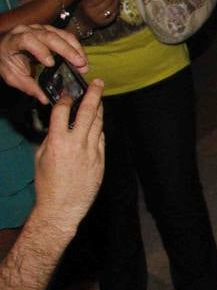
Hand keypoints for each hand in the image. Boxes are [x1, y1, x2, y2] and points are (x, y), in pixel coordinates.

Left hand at [0, 26, 87, 102]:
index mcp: (15, 40)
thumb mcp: (13, 76)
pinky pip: (66, 35)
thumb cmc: (7, 61)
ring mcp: (41, 29)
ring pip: (61, 34)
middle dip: (67, 50)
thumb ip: (28, 86)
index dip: (40, 50)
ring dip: (75, 49)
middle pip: (50, 36)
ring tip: (83, 64)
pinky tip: (81, 57)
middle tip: (80, 64)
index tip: (50, 64)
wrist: (5, 49)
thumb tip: (45, 99)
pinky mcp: (51, 30)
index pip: (28, 40)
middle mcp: (28, 30)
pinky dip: (75, 46)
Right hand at [32, 78, 105, 232]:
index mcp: (57, 142)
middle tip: (98, 83)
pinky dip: (99, 128)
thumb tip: (58, 125)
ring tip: (99, 99)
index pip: (62, 112)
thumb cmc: (48, 184)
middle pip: (88, 112)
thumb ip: (51, 139)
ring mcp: (92, 151)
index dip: (65, 99)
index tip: (68, 93)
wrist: (63, 206)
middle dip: (94, 94)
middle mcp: (77, 144)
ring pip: (98, 123)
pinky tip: (97, 123)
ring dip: (99, 109)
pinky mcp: (101, 159)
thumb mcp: (41, 157)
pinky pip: (101, 138)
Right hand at [76, 0, 119, 29]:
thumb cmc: (82, 8)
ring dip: (116, 2)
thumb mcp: (83, 0)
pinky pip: (113, 16)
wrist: (80, 24)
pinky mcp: (103, 24)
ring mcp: (98, 19)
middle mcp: (92, 13)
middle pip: (107, 2)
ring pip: (111, 9)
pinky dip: (117, 10)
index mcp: (86, 5)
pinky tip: (117, 5)